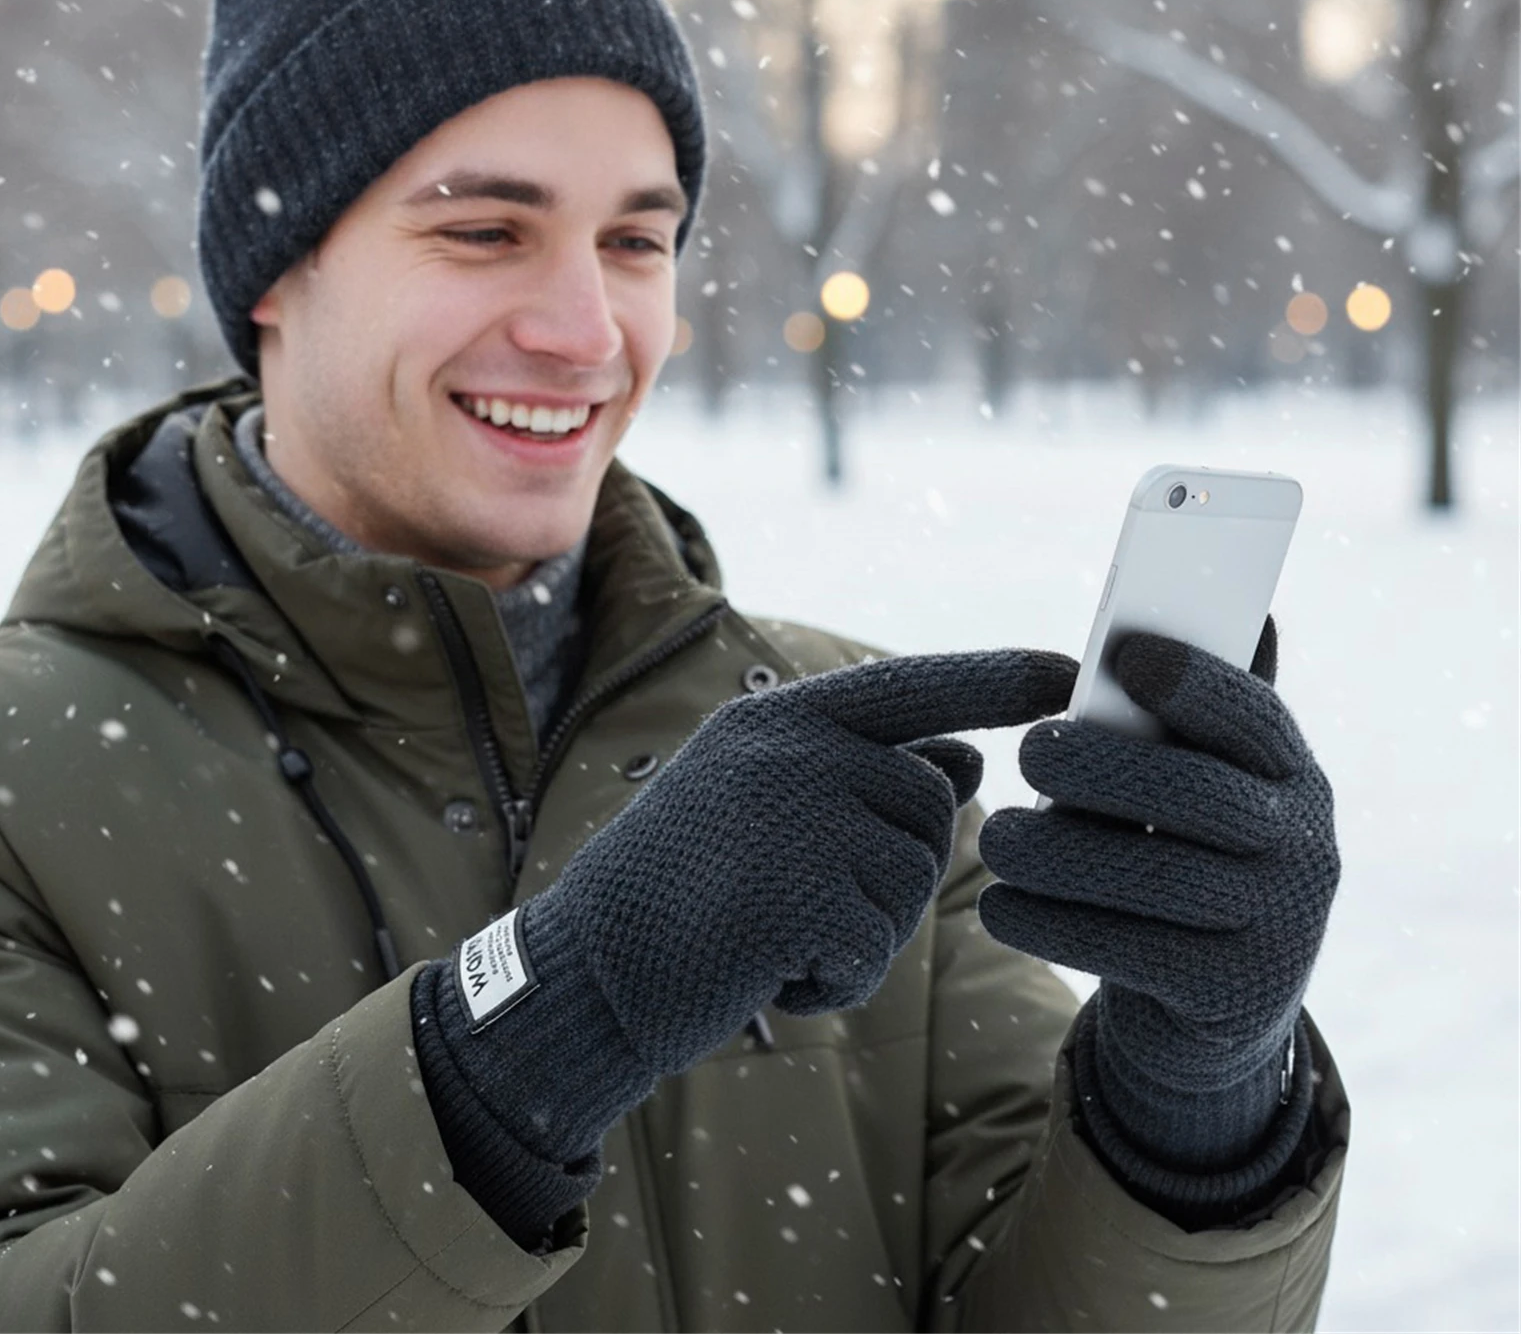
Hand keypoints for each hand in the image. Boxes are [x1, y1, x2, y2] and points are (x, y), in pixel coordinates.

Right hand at [543, 648, 1076, 1076]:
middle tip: (808, 904)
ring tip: (774, 932)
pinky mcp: (799, 890)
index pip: (913, 684)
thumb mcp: (765, 808)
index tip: (1068, 673)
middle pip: (935, 801)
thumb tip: (973, 755)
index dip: (996, 678)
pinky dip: (834, 980)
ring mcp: (797, 813)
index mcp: (781, 718)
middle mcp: (794, 747)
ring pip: (913, 879)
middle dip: (901, 869)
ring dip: (863, 931)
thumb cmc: (679, 887)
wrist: (585, 969)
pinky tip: (764, 970)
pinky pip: (875, 947)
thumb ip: (862, 776)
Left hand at [977, 625, 1337, 1152]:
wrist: (1203, 1013)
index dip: (1194, 682)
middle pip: (1199, 795)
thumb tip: (1249, 610)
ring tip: (995, 839)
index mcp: (1294, 778)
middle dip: (1105, 768)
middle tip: (1028, 751)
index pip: (1255, 717)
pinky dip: (1052, 924)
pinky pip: (1129, 950)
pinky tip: (999, 908)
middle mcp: (1307, 849)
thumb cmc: (1178, 859)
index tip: (1125, 656)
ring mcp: (1282, 932)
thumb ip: (1193, 718)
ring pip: (1156, 877)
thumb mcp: (1193, 790)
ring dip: (1060, 853)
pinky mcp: (1231, 996)